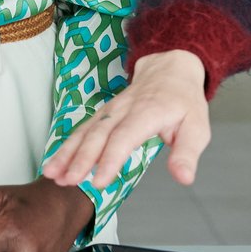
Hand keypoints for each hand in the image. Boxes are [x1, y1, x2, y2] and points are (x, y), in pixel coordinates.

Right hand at [40, 50, 211, 189]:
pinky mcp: (102, 115)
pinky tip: (55, 165)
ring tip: (53, 174)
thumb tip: (184, 178)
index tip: (99, 181)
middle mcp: (124, 110)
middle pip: (98, 134)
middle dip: (81, 158)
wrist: (169, 69)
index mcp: (148, 113)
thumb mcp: (197, 127)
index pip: (125, 137)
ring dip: (67, 153)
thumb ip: (187, 153)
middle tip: (70, 181)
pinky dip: (66, 147)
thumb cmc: (183, 102)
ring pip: (85, 131)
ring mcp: (110, 111)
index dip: (110, 159)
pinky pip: (81, 130)